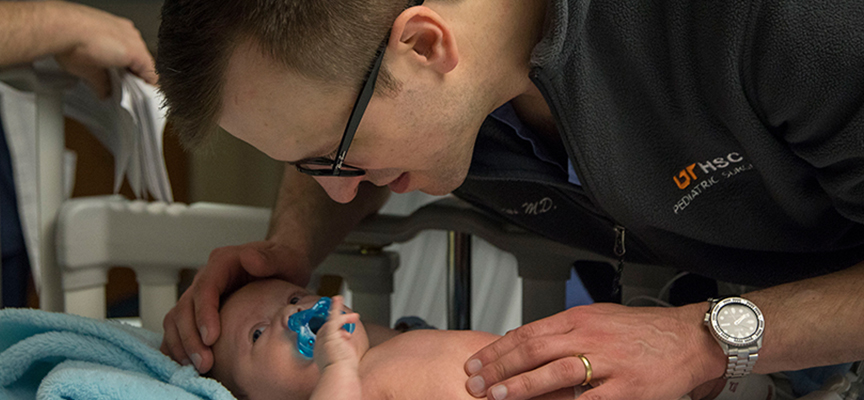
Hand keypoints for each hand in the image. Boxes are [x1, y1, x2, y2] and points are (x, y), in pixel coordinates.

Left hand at [51, 1, 156, 96]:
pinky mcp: (109, 18)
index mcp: (135, 52)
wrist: (58, 25)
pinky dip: (116, 44)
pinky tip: (102, 50)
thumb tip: (104, 90)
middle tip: (124, 83)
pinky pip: (120, 34)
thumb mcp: (91, 74)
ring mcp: (121, 25)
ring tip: (111, 66)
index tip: (142, 92)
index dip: (147, 85)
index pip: (151, 73)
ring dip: (126, 56)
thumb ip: (103, 85)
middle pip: (142, 58)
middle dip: (134, 71)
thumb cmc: (76, 47)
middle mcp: (132, 36)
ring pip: (132, 44)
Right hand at [160, 240, 311, 372]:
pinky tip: (191, 367)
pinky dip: (180, 347)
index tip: (211, 338)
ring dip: (182, 345)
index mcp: (223, 262)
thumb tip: (250, 259)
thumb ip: (270, 259)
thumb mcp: (285, 258)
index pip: (205, 287)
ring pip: (177, 320)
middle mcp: (206, 277)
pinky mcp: (200, 311)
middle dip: (190, 337)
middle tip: (204, 363)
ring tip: (198, 368)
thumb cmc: (285, 261)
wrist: (284, 266)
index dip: (203, 314)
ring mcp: (200, 295)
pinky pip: (180, 329)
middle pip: (185, 307)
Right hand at [314, 296, 361, 371]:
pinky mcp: (330, 332)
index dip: (333, 330)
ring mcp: (324, 336)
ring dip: (344, 317)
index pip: (325, 335)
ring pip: (332, 321)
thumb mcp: (341, 358)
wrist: (340, 373)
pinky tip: (338, 298)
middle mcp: (320, 342)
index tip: (341, 330)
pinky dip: (335, 306)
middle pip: (328, 326)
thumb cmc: (342, 370)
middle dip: (339, 322)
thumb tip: (347, 340)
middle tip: (351, 319)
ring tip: (354, 317)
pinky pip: (332, 316)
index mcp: (321, 350)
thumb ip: (342, 348)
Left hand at [463, 303, 725, 399]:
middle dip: (499, 367)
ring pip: (554, 371)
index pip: (527, 332)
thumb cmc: (645, 331)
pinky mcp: (625, 388)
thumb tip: (527, 342)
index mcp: (580, 319)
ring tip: (497, 395)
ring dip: (521, 385)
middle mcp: (590, 336)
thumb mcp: (599, 318)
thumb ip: (564, 331)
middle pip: (533, 349)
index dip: (498, 349)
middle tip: (475, 381)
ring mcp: (607, 363)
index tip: (477, 362)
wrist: (689, 339)